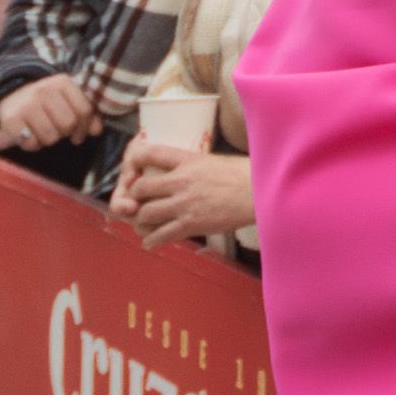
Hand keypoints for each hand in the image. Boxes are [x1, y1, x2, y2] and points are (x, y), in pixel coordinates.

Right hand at [0, 73, 101, 151]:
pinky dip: (33, 144)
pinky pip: (31, 143)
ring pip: (50, 137)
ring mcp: (26, 104)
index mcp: (62, 82)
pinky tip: (30, 134)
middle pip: (68, 125)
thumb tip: (97, 130)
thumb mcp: (67, 101)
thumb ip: (85, 114)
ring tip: (42, 131)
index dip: (85, 127)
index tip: (79, 134)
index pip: (85, 110)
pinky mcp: (12, 119)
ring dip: (48, 140)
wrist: (11, 97)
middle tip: (57, 130)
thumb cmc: (46, 103)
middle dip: (65, 133)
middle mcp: (44, 90)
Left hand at [111, 142, 255, 248]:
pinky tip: (151, 242)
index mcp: (188, 159)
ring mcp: (185, 204)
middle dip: (134, 197)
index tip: (133, 169)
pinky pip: (161, 235)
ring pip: (145, 213)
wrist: (262, 193)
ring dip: (140, 221)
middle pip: (140, 188)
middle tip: (137, 203)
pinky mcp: (192, 224)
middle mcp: (181, 180)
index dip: (134, 160)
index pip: (150, 153)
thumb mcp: (215, 160)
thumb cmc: (245, 174)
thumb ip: (193, 165)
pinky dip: (151, 241)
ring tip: (143, 225)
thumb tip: (180, 171)